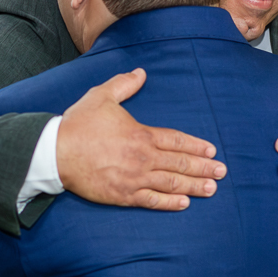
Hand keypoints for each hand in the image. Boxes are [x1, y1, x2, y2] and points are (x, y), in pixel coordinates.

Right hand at [57, 68, 224, 209]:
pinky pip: (151, 201)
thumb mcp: (101, 96)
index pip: (177, 141)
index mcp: (141, 134)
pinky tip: (183, 203)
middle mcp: (142, 158)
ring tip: (211, 189)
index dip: (196, 147)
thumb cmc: (78, 124)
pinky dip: (169, 203)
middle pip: (180, 164)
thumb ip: (124, 84)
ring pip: (171, 184)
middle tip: (222, 173)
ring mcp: (134, 179)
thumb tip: (141, 73)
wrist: (55, 152)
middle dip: (204, 168)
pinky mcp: (122, 195)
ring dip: (193, 187)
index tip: (212, 151)